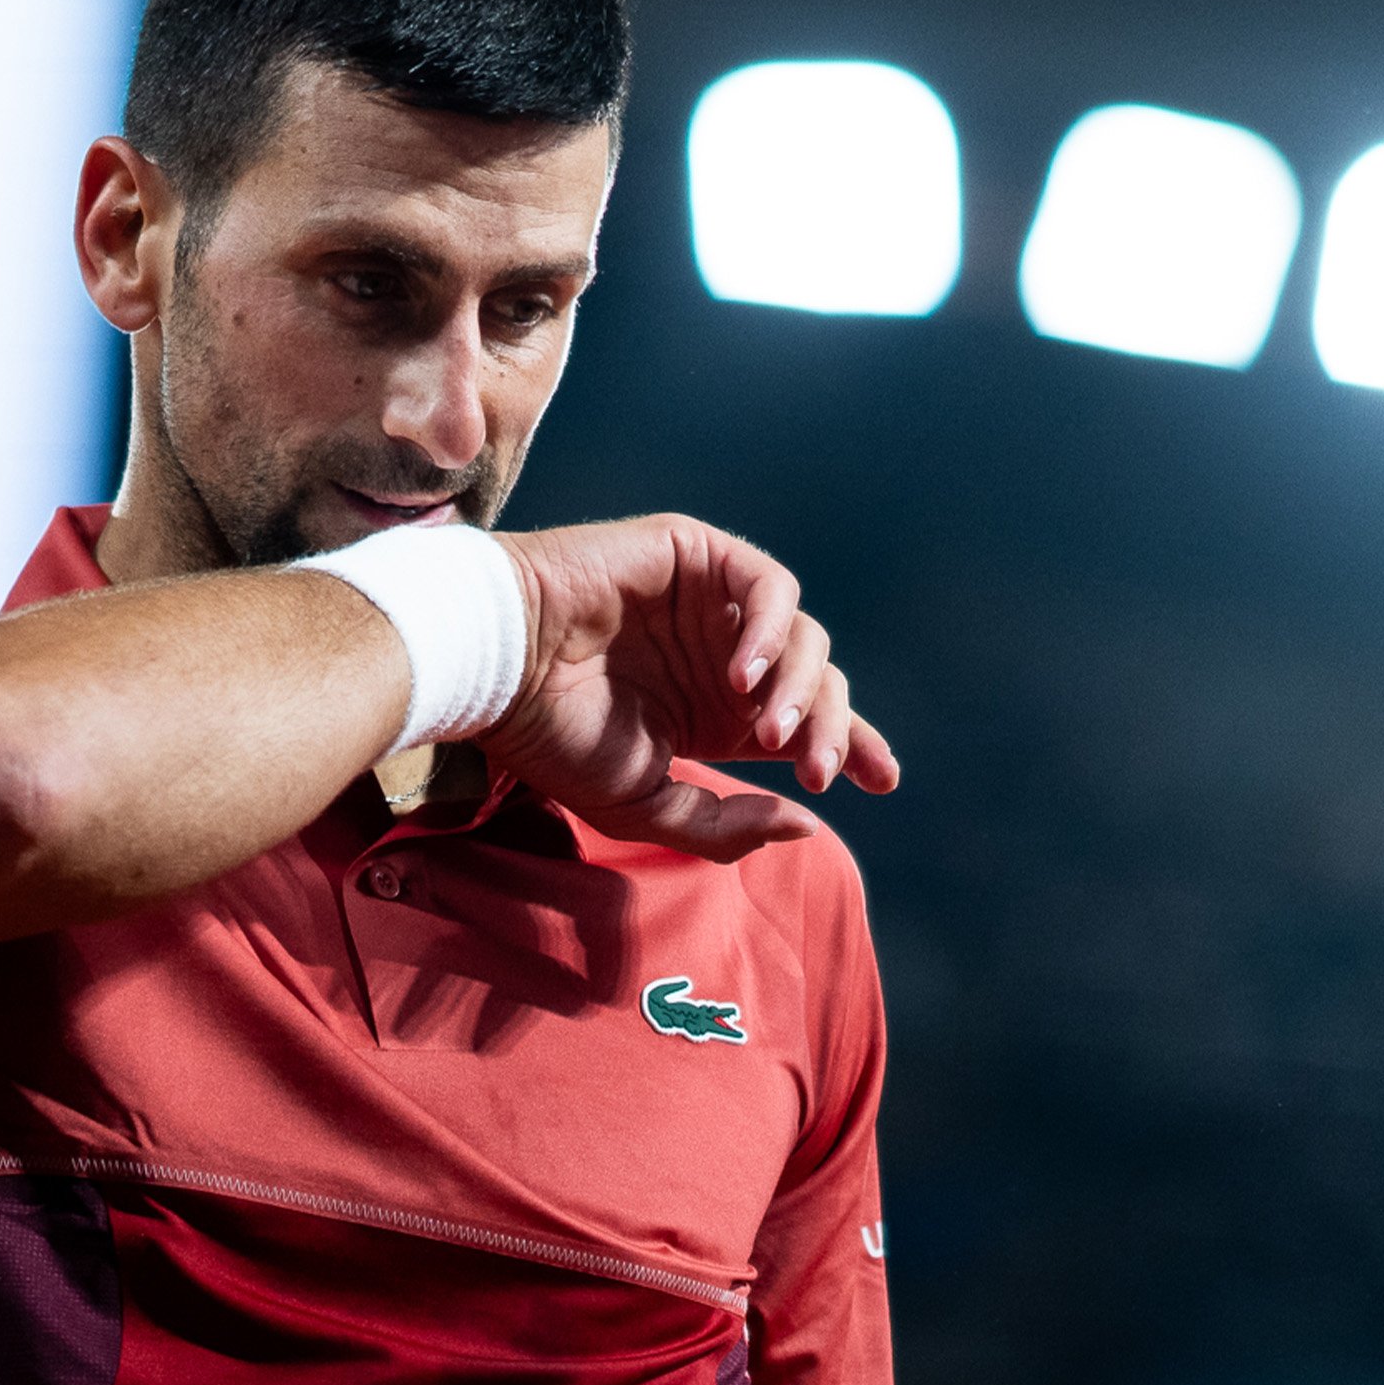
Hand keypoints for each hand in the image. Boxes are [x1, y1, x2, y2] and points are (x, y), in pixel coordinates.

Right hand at [484, 513, 897, 863]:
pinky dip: (773, 631)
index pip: (804, 725)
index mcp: (715, 716)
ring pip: (806, 639)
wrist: (499, 670)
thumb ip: (722, 827)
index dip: (851, 745)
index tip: (884, 781)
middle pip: (817, 686)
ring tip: (763, 731)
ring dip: (798, 689)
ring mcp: (714, 606)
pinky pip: (771, 585)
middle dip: (830, 730)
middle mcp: (723, 659)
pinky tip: (743, 676)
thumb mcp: (643, 808)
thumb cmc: (554, 738)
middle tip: (815, 771)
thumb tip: (806, 824)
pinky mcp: (699, 557)